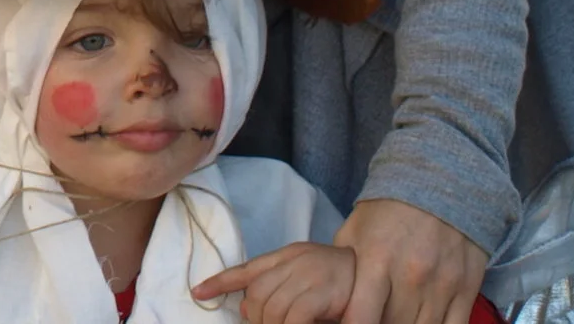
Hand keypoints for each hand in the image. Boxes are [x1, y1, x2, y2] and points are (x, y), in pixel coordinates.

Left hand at [195, 242, 356, 323]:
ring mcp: (309, 275)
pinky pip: (294, 316)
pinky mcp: (324, 292)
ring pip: (272, 307)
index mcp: (286, 256)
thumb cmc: (340, 284)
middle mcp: (294, 261)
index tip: (198, 292)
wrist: (376, 272)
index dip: (220, 282)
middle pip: (257, 293)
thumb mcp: (303, 281)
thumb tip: (244, 310)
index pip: (247, 269)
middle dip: (256, 319)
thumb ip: (275, 290)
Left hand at [332, 199, 489, 323]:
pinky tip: (422, 323)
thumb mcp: (354, 230)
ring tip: (395, 318)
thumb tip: (330, 295)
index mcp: (376, 259)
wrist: (440, 185)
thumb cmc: (388, 210)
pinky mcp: (466, 290)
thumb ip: (344, 266)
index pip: (361, 317)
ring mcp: (442, 285)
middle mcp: (410, 276)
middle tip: (373, 318)